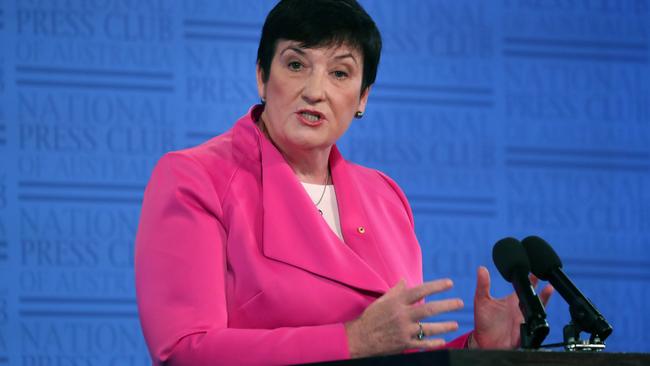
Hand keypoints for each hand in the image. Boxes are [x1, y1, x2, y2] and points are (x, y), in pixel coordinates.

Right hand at [345, 279, 463, 357]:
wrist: (360, 338)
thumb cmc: (371, 318)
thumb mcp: (381, 301)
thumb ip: (395, 291)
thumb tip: (405, 280)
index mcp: (397, 302)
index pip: (421, 291)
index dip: (436, 286)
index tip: (450, 283)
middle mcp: (402, 315)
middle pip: (429, 309)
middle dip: (447, 305)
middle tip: (460, 303)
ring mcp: (404, 331)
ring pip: (429, 328)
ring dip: (445, 326)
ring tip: (455, 324)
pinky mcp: (404, 344)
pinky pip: (422, 344)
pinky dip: (434, 343)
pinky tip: (443, 341)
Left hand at [471, 266, 552, 348]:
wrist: (484, 341)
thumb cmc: (483, 320)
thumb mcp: (481, 300)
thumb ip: (482, 285)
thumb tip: (481, 269)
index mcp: (512, 299)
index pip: (524, 286)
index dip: (531, 278)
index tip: (535, 269)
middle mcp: (520, 308)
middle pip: (535, 297)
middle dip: (543, 289)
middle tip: (547, 278)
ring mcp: (524, 319)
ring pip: (538, 309)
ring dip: (544, 300)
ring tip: (549, 290)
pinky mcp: (525, 330)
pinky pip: (534, 325)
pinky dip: (538, 318)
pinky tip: (538, 312)